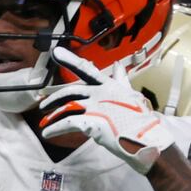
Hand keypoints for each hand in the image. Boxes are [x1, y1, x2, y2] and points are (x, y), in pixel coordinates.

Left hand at [38, 47, 180, 173]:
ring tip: (44, 123)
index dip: (70, 60)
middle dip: (54, 97)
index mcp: (109, 86)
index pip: (87, 69)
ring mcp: (95, 107)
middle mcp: (100, 93)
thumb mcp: (132, 95)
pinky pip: (67, 123)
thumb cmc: (141, 120)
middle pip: (71, 91)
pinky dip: (55, 128)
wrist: (147, 139)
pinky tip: (48, 133)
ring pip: (66, 107)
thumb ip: (121, 80)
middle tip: (43, 104)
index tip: (56, 52)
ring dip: (53, 115)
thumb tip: (118, 66)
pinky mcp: (91, 122)